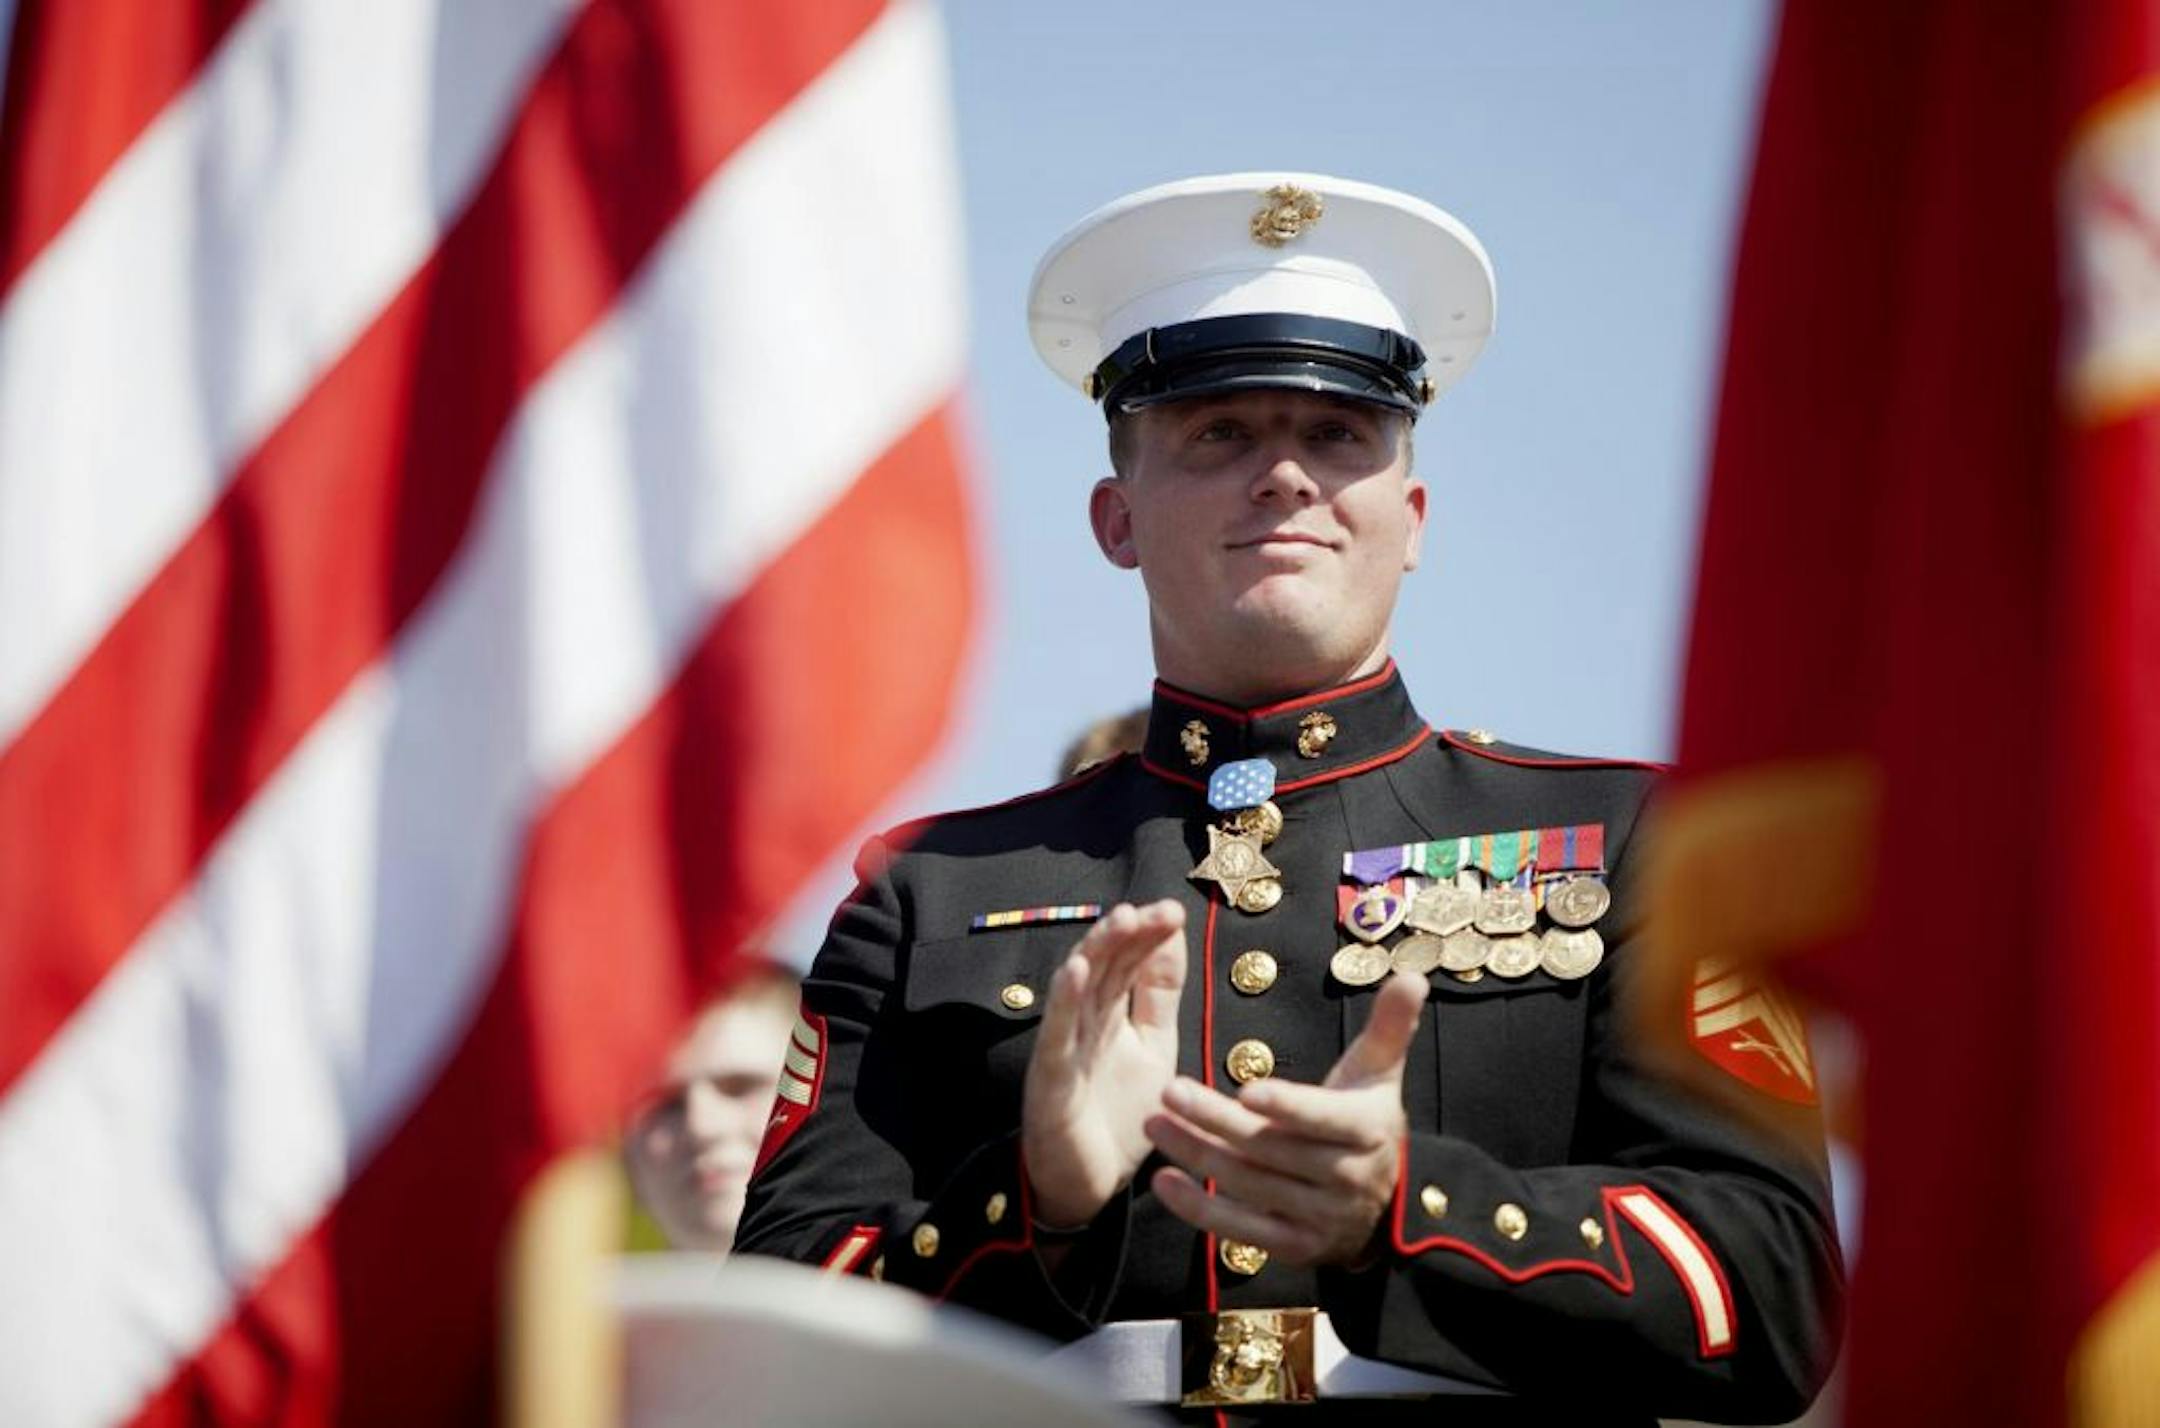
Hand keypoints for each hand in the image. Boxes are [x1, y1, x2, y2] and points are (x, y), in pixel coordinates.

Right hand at [1022, 900, 1187, 1228]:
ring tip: (1120, 919)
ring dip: (1096, 952)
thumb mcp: (1153, 1047)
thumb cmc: (1118, 1115)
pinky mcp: (1049, 1077)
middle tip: (1155, 910)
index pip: (1128, 962)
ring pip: (1077, 988)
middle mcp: (1084, 1021)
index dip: (1147, 935)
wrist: (1089, 1184)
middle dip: (1127, 934)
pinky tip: (1074, 970)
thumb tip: (1172, 937)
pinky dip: (1063, 1001)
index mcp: (1111, 1013)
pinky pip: (1055, 1034)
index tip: (1174, 911)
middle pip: (1103, 965)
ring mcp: (1064, 1046)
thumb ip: (1159, 996)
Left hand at [1145, 970, 1426, 1266]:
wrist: (1383, 1206)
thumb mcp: (1379, 1074)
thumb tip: (1413, 977)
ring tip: (1153, 1124)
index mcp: (1368, 1130)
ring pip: (1250, 1186)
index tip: (1246, 1090)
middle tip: (1168, 1092)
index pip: (1323, 1118)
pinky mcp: (1294, 1248)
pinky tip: (1164, 1181)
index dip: (1287, 1106)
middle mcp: (1348, 1179)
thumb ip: (1389, 1027)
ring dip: (1197, 1156)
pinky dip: (1200, 1210)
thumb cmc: (1365, 1120)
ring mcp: (1321, 1218)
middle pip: (1271, 1149)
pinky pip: (1242, 1230)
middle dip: (1216, 1121)